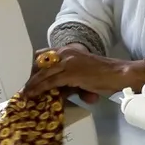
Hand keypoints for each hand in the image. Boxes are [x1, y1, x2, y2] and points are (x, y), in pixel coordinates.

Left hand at [23, 46, 142, 100]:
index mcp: (69, 50)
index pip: (44, 55)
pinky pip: (49, 82)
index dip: (35, 67)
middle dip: (31, 76)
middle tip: (25, 88)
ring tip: (25, 94)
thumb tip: (58, 92)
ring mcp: (67, 62)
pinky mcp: (70, 73)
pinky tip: (33, 95)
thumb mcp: (83, 73)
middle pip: (40, 63)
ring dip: (32, 85)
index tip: (30, 78)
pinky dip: (39, 89)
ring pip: (43, 73)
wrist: (119, 74)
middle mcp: (66, 52)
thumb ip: (69, 79)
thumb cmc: (105, 75)